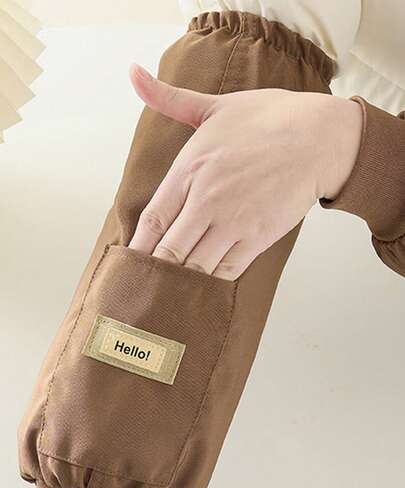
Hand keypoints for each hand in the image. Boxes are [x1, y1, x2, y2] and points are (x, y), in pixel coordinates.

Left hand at [128, 64, 361, 279]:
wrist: (319, 137)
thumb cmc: (269, 119)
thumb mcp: (215, 105)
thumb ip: (169, 99)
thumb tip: (133, 75)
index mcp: (190, 169)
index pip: (153, 219)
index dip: (138, 246)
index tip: (128, 261)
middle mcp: (207, 200)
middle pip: (168, 250)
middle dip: (155, 270)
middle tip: (145, 283)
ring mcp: (233, 222)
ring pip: (195, 266)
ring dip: (180, 280)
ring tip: (169, 292)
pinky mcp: (258, 238)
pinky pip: (227, 271)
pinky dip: (212, 281)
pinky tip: (203, 283)